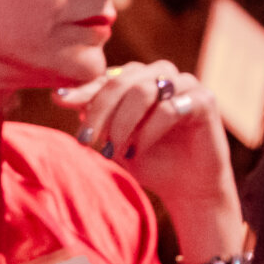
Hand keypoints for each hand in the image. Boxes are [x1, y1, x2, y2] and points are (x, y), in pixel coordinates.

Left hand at [54, 59, 240, 235]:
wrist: (186, 188)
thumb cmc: (148, 160)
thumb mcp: (113, 138)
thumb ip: (94, 116)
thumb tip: (60, 96)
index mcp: (138, 79)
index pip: (106, 78)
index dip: (82, 91)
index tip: (59, 101)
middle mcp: (161, 75)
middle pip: (121, 80)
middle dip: (100, 110)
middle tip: (87, 140)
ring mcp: (186, 84)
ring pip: (143, 90)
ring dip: (123, 122)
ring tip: (116, 148)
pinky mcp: (205, 100)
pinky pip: (168, 108)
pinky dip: (148, 131)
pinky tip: (138, 149)